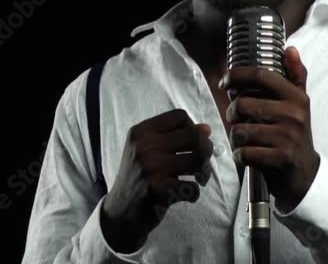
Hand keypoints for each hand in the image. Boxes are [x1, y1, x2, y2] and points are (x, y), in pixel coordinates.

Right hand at [101, 109, 212, 252]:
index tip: (190, 145)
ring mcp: (151, 167)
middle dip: (206, 149)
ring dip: (205, 171)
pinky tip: (188, 195)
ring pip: (198, 158)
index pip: (180, 116)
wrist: (120, 212)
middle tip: (202, 163)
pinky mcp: (158, 189)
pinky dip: (196, 192)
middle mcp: (144, 145)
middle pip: (194, 135)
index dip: (193, 128)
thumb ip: (175, 136)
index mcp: (141, 131)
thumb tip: (207, 129)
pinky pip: (193, 186)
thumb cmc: (140, 178)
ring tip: (199, 178)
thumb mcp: (148, 151)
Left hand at [220, 46, 320, 211]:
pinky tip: (248, 155)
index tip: (224, 81)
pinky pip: (244, 152)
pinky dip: (240, 155)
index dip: (238, 75)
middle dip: (233, 113)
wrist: (305, 174)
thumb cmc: (295, 135)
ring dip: (235, 137)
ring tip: (244, 139)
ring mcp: (288, 137)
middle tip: (237, 119)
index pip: (261, 75)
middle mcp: (294, 114)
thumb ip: (295, 76)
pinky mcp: (280, 159)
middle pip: (243, 104)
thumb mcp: (299, 104)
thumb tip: (290, 48)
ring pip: (240, 130)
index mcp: (296, 97)